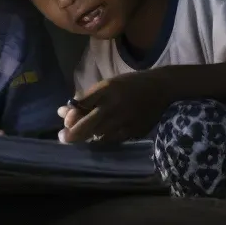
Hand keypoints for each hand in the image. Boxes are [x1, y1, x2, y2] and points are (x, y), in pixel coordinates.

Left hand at [58, 75, 172, 144]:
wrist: (162, 88)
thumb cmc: (129, 84)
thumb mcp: (107, 84)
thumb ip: (86, 98)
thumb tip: (64, 112)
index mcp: (105, 89)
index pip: (81, 105)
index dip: (70, 116)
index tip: (65, 121)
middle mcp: (113, 105)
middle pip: (87, 125)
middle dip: (72, 134)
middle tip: (63, 137)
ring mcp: (124, 120)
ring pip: (98, 135)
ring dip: (86, 138)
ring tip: (79, 137)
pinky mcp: (133, 131)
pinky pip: (112, 140)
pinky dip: (102, 140)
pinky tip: (97, 138)